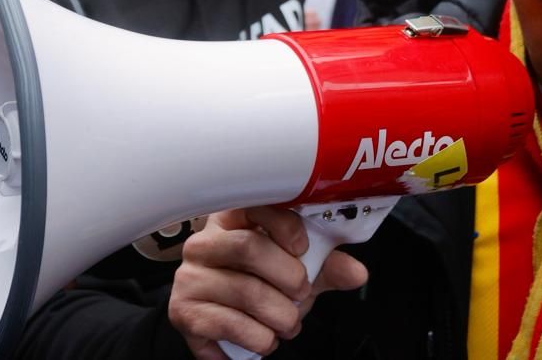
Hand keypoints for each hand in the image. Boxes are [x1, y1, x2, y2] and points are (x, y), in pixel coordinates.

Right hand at [169, 206, 366, 359]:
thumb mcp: (295, 271)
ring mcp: (189, 277)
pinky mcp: (185, 311)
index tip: (303, 247)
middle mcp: (204, 243)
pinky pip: (231, 324)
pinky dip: (260, 338)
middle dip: (289, 277)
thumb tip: (356, 272)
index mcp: (231, 220)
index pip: (253, 204)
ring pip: (246, 291)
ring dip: (281, 316)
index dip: (284, 225)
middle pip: (249, 247)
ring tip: (288, 322)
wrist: (223, 325)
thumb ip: (325, 267)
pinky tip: (265, 337)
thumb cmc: (259, 285)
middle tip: (302, 293)